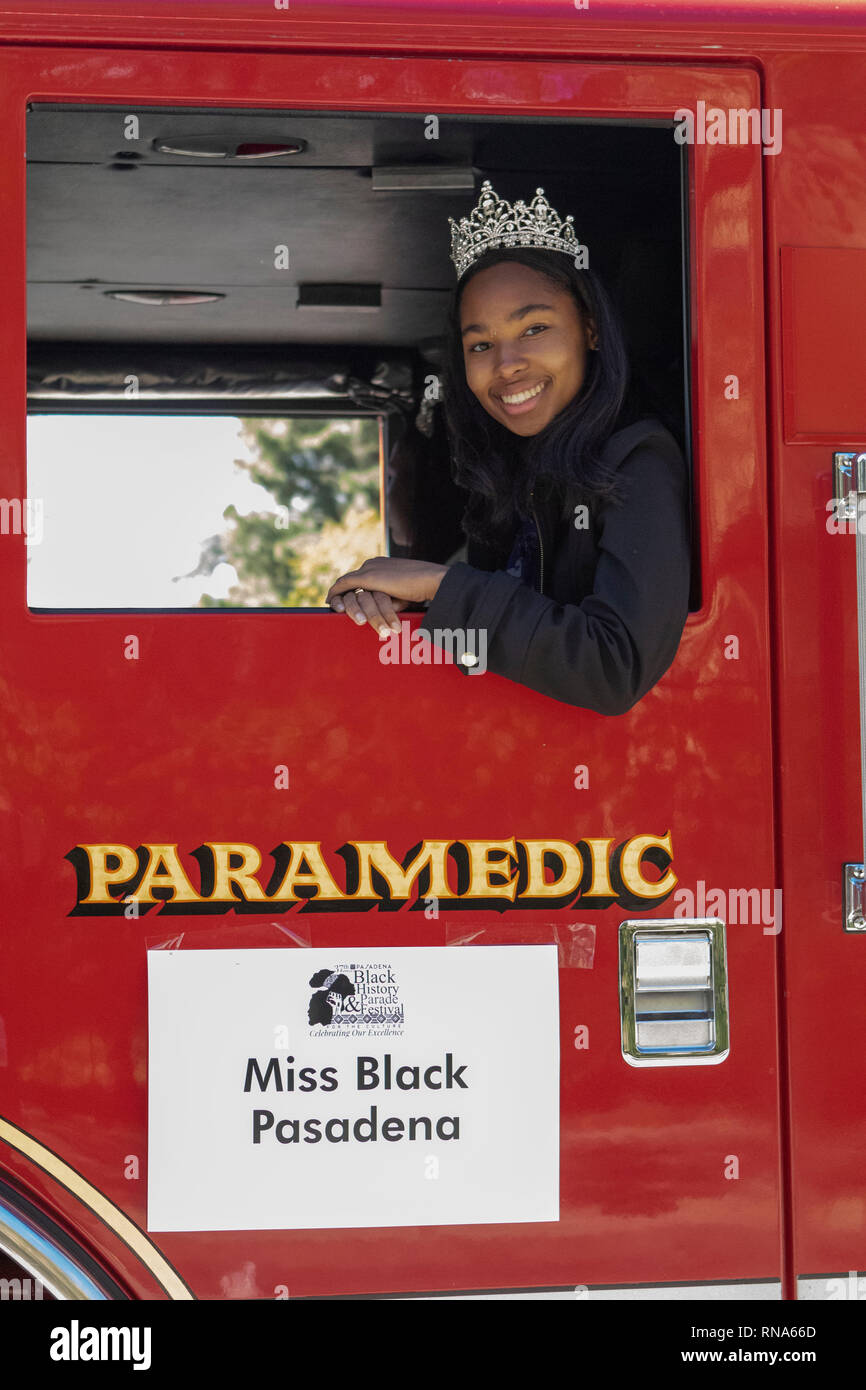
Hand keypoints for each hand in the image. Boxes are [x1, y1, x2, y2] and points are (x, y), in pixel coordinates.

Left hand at [326, 558, 447, 635]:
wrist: (431, 580)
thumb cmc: (423, 589)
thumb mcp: (404, 593)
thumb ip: (391, 597)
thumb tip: (385, 610)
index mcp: (383, 565)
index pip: (362, 576)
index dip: (353, 587)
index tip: (348, 597)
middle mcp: (373, 563)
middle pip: (351, 578)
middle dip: (342, 592)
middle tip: (335, 604)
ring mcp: (370, 569)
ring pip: (347, 583)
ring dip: (340, 596)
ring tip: (334, 606)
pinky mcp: (369, 577)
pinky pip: (345, 585)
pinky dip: (336, 593)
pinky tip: (331, 602)